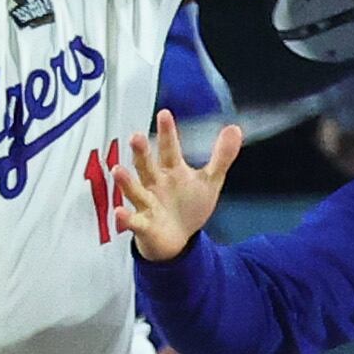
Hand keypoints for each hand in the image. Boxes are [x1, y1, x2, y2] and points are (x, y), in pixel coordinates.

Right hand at [110, 110, 243, 259]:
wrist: (177, 240)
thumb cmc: (189, 206)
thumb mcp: (209, 181)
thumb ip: (221, 156)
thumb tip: (235, 128)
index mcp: (171, 171)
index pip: (169, 149)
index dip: (167, 133)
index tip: (164, 114)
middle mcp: (155, 184)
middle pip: (146, 165)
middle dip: (141, 152)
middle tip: (135, 136)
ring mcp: (147, 204)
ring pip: (135, 190)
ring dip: (126, 182)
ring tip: (118, 171)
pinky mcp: (143, 226)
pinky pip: (133, 222)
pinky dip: (126, 218)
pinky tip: (120, 213)